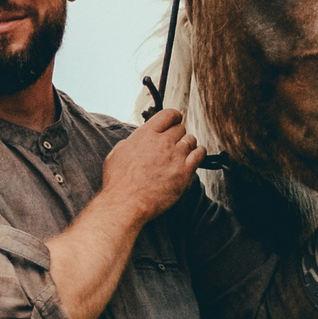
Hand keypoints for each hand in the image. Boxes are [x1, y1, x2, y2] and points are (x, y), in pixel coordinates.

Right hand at [99, 108, 206, 223]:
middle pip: (180, 128)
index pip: (168, 115)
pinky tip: (195, 155)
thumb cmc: (118, 182)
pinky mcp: (185, 172)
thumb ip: (132, 141)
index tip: (175, 121)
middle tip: (173, 144)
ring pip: (191, 140)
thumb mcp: (118, 153)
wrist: (126, 203)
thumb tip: (139, 138)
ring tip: (182, 152)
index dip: (174, 117)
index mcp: (146, 134)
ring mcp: (176, 156)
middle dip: (177, 134)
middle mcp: (163, 142)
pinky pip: (200, 154)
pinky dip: (199, 152)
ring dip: (187, 144)